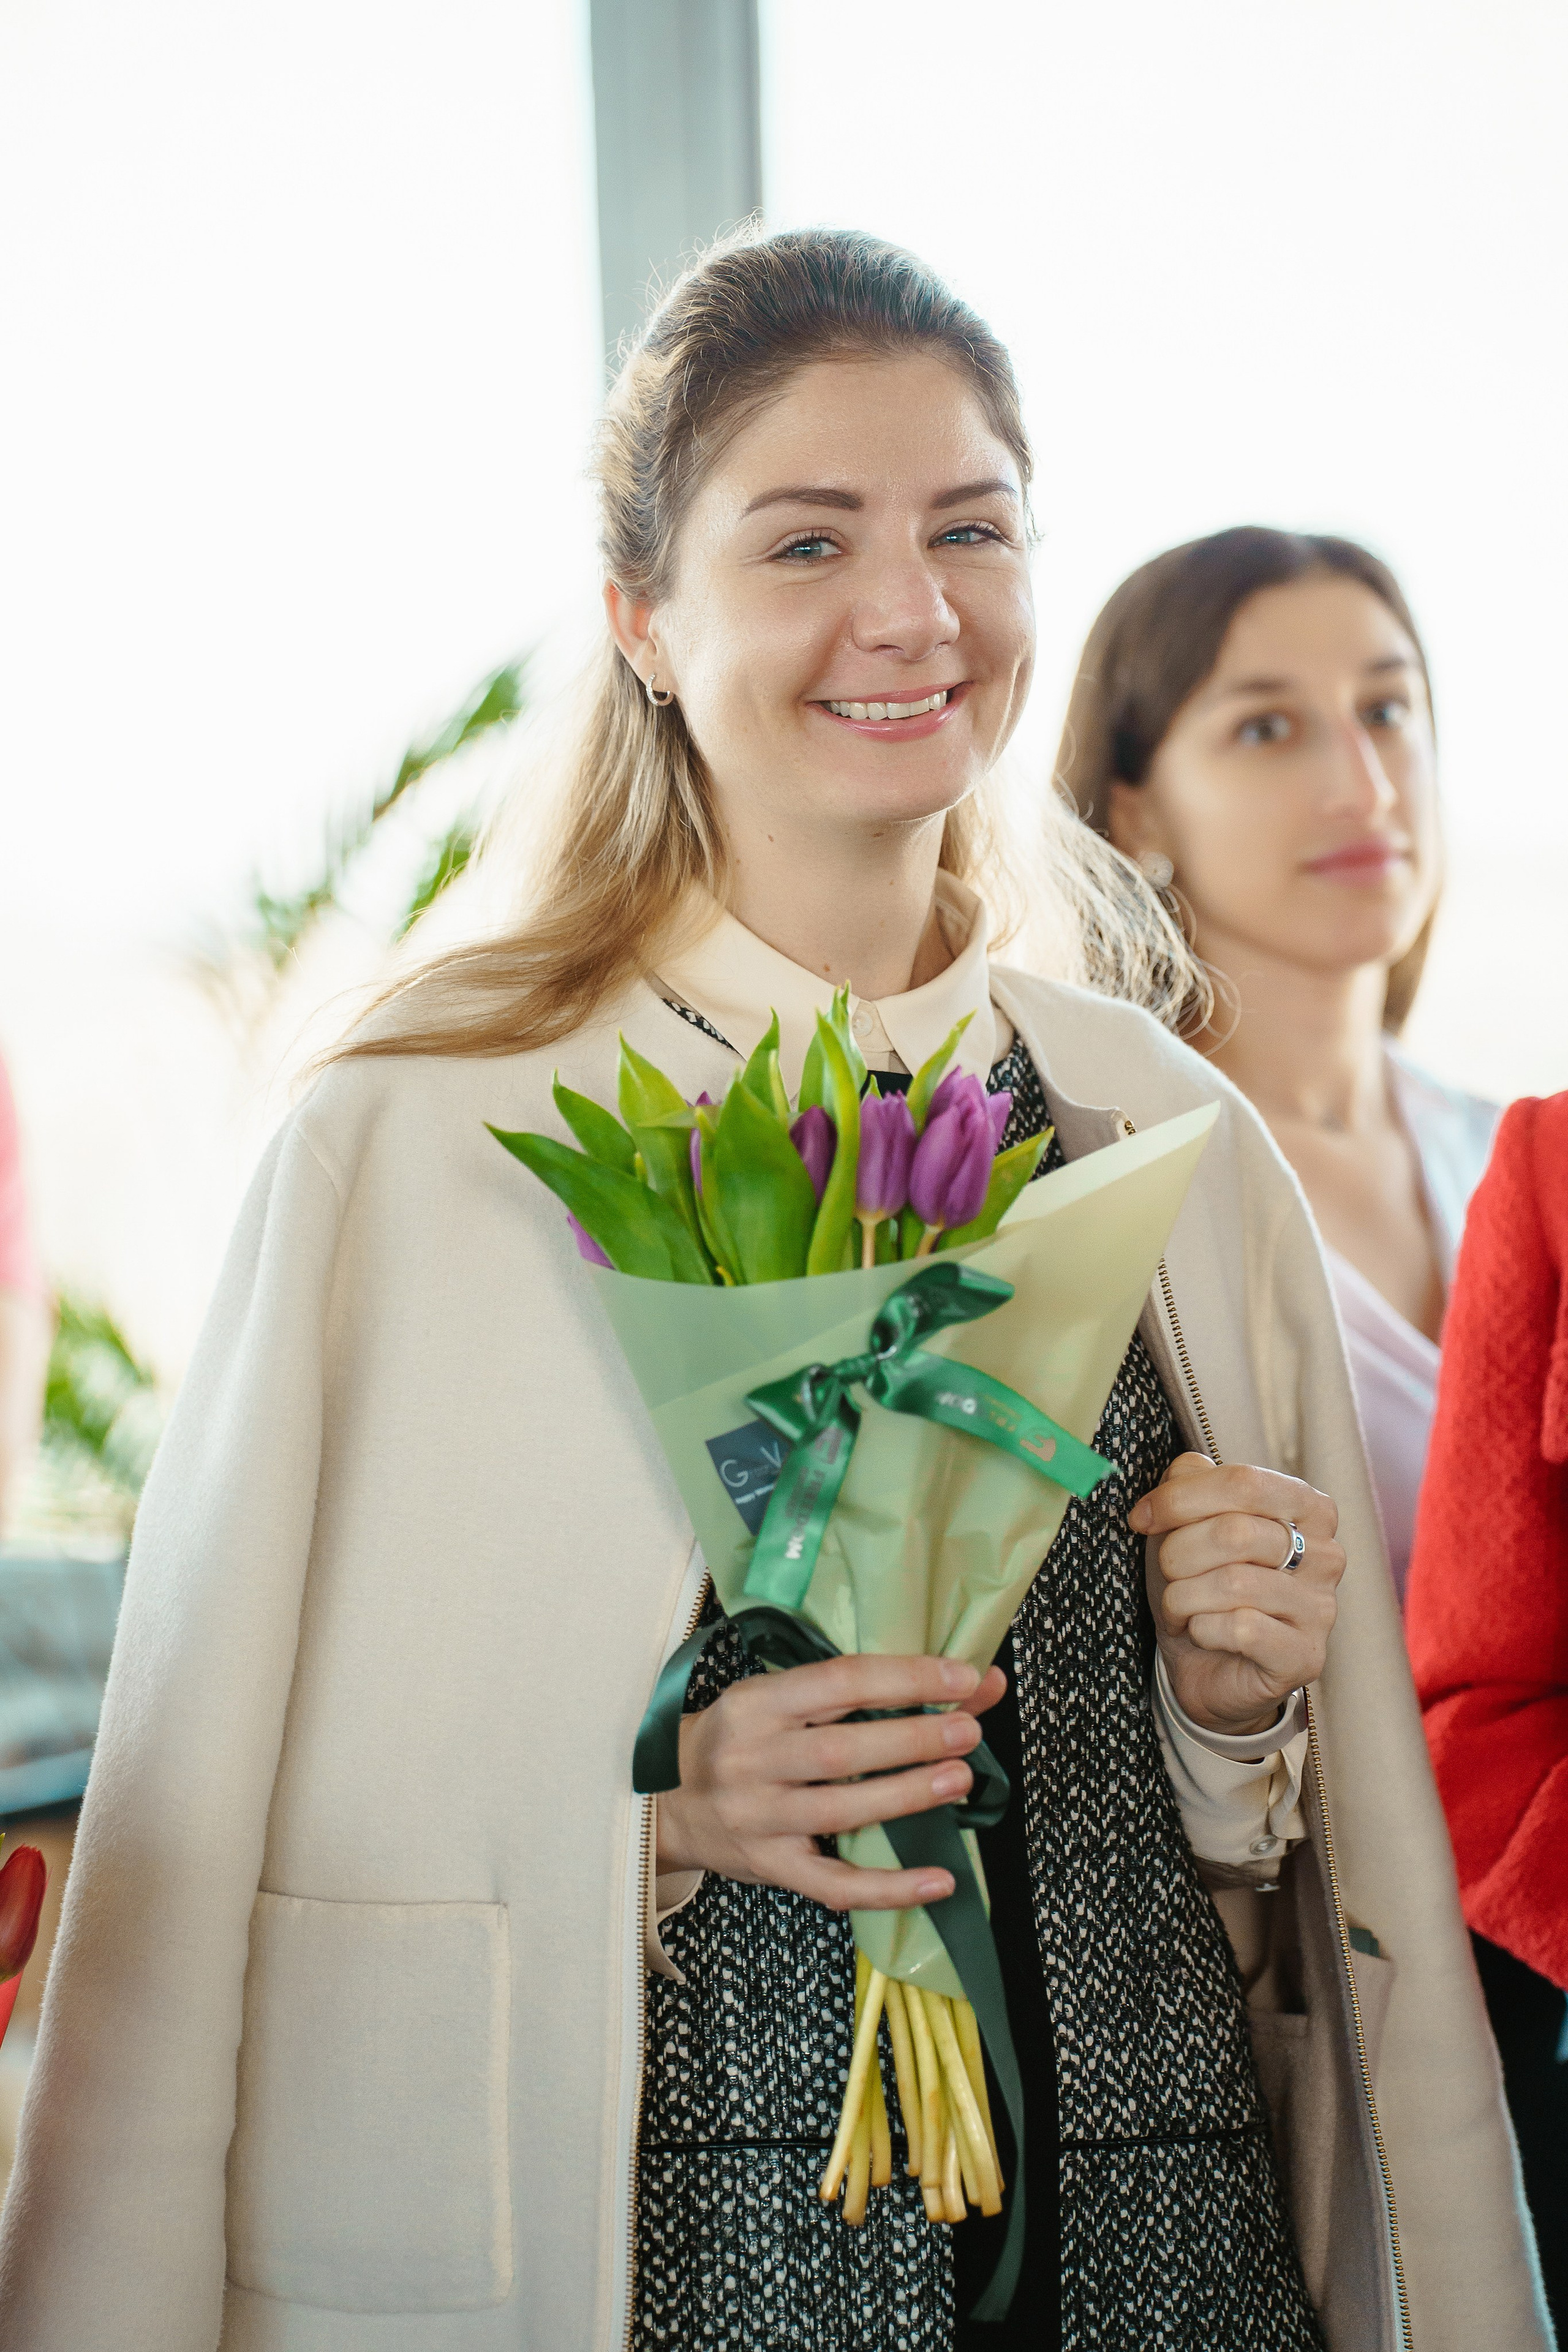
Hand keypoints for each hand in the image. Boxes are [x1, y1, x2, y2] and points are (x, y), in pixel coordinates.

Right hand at [655, 1652, 1006, 1911]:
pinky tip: (938, 1880)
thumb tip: (973, 1681)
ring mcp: (759, 1818)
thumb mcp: (780, 1698)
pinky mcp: (770, 1866)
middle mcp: (752, 1758)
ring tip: (960, 1779)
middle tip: (967, 1731)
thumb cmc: (738, 1738)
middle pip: (841, 1750)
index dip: (905, 1678)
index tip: (963, 1679)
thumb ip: (864, 1689)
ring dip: (906, 1796)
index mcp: (757, 1702)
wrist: (665, 1799)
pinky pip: (834, 1885)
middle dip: (912, 1739)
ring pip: (840, 1811)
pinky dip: (890, 1888)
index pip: (839, 1681)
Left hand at [1130, 1453, 1343, 1736]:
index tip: (1141, 1519)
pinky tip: (1203, 1633)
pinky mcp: (1306, 1656)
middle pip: (1234, 1532)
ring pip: (1234, 1584)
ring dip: (1184, 1597)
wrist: (1203, 1662)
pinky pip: (1242, 1629)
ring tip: (1181, 1608)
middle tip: (1167, 1575)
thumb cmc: (1199, 1582)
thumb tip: (1186, 1468)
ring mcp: (1321, 1607)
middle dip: (1177, 1554)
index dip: (1180, 1498)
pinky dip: (1202, 1630)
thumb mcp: (1185, 1522)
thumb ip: (1189, 1480)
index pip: (1243, 1482)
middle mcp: (1325, 1553)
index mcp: (1306, 1507)